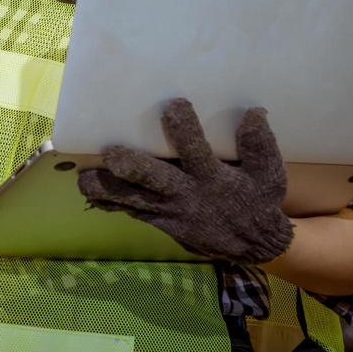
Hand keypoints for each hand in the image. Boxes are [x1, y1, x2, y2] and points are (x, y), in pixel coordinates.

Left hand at [77, 98, 293, 263]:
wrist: (256, 246)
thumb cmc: (260, 200)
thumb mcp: (270, 175)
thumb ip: (261, 146)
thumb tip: (254, 114)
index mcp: (213, 178)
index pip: (196, 151)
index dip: (185, 129)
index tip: (174, 105)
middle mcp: (187, 195)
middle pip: (154, 180)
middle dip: (132, 167)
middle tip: (111, 155)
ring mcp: (171, 212)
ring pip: (134, 200)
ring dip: (108, 190)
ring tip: (83, 180)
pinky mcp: (163, 224)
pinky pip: (134, 213)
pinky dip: (112, 204)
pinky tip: (90, 194)